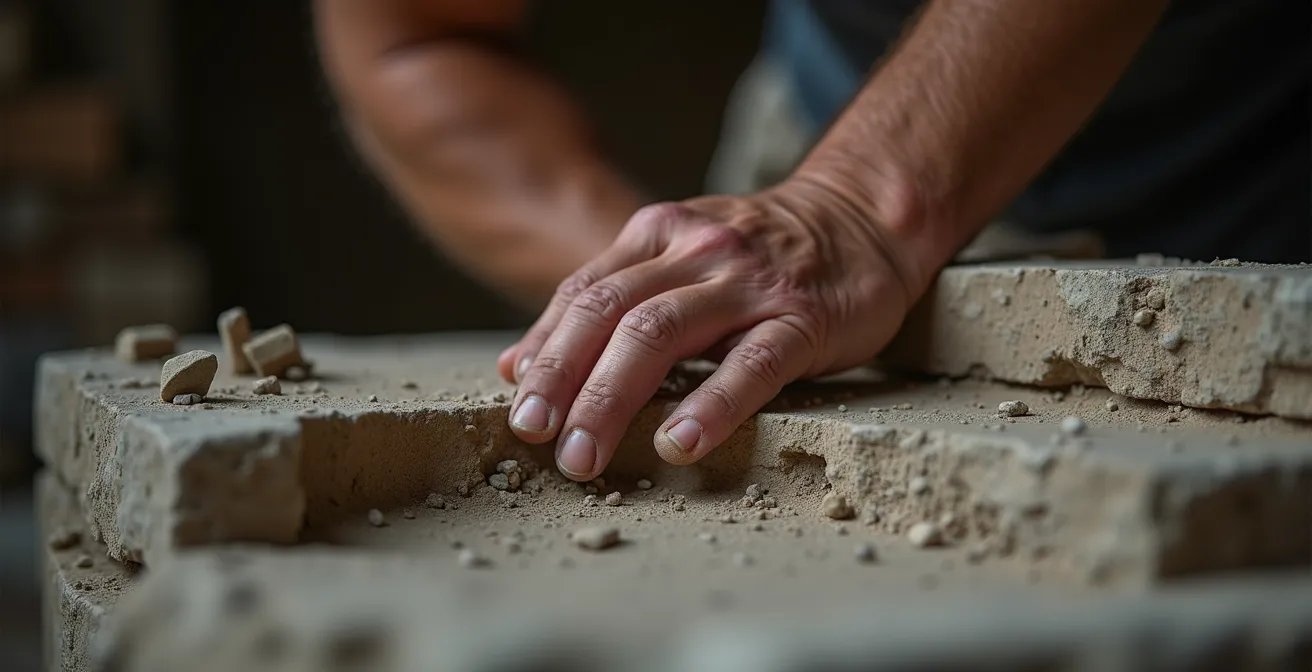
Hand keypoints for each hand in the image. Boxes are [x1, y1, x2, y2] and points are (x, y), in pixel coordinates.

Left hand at [497, 177, 924, 479]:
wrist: (863, 220)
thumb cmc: (760, 258)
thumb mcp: (675, 261)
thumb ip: (604, 304)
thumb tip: (519, 365)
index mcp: (657, 235)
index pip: (584, 294)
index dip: (545, 352)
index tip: (517, 407)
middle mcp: (695, 251)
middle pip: (611, 314)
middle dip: (565, 380)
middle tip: (536, 438)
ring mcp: (749, 283)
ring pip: (662, 335)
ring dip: (613, 398)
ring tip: (585, 454)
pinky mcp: (802, 318)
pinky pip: (750, 365)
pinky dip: (709, 405)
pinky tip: (679, 443)